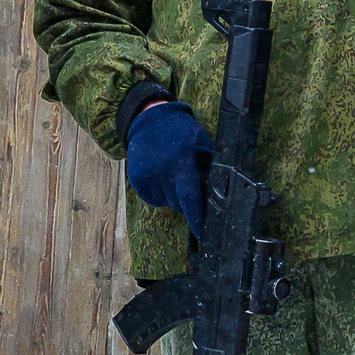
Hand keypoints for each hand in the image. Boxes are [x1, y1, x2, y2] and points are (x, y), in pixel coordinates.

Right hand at [125, 100, 212, 239]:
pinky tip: (160, 175)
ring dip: (171, 195)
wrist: (149, 120)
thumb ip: (208, 167)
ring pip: (166, 203)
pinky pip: (152, 199)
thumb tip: (217, 192)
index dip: (197, 219)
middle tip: (186, 181)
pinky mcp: (137, 180)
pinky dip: (159, 193)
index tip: (202, 234)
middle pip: (179, 204)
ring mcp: (147, 177)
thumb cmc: (181, 132)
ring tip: (171, 173)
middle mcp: (162, 173)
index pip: (190, 199)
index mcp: (182, 164)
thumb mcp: (201, 144)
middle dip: (186, 200)